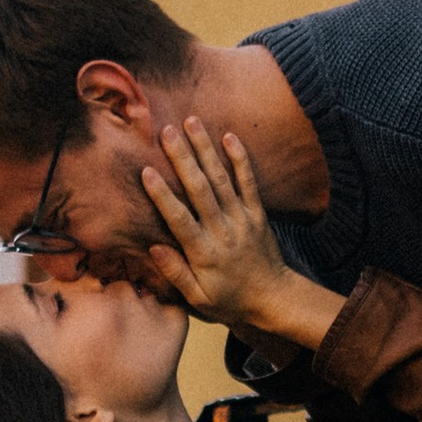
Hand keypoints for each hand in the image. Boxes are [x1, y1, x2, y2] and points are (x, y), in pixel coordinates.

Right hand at [140, 120, 338, 353]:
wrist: (273, 298)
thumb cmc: (229, 300)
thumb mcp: (198, 298)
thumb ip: (176, 273)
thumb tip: (153, 247)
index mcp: (204, 252)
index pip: (180, 218)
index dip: (163, 195)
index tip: (147, 171)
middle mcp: (223, 230)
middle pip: (200, 189)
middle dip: (183, 158)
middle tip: (166, 131)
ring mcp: (242, 218)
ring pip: (222, 178)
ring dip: (206, 148)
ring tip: (191, 121)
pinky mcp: (257, 213)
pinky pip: (249, 181)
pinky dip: (240, 158)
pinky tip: (229, 136)